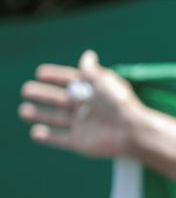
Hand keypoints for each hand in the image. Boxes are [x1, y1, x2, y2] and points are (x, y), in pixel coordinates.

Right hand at [18, 50, 144, 157]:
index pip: (71, 81)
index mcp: (93, 92)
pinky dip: (47, 137)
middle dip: (43, 94)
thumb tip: (88, 55)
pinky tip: (36, 132)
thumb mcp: (103, 81)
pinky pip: (60, 139)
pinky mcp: (80, 142)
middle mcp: (86, 108)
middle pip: (60, 100)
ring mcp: (82, 126)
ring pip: (56, 119)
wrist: (130, 131)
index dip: (56, 76)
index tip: (40, 72)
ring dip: (40, 114)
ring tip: (24, 110)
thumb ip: (91, 70)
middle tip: (26, 89)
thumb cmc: (119, 103)